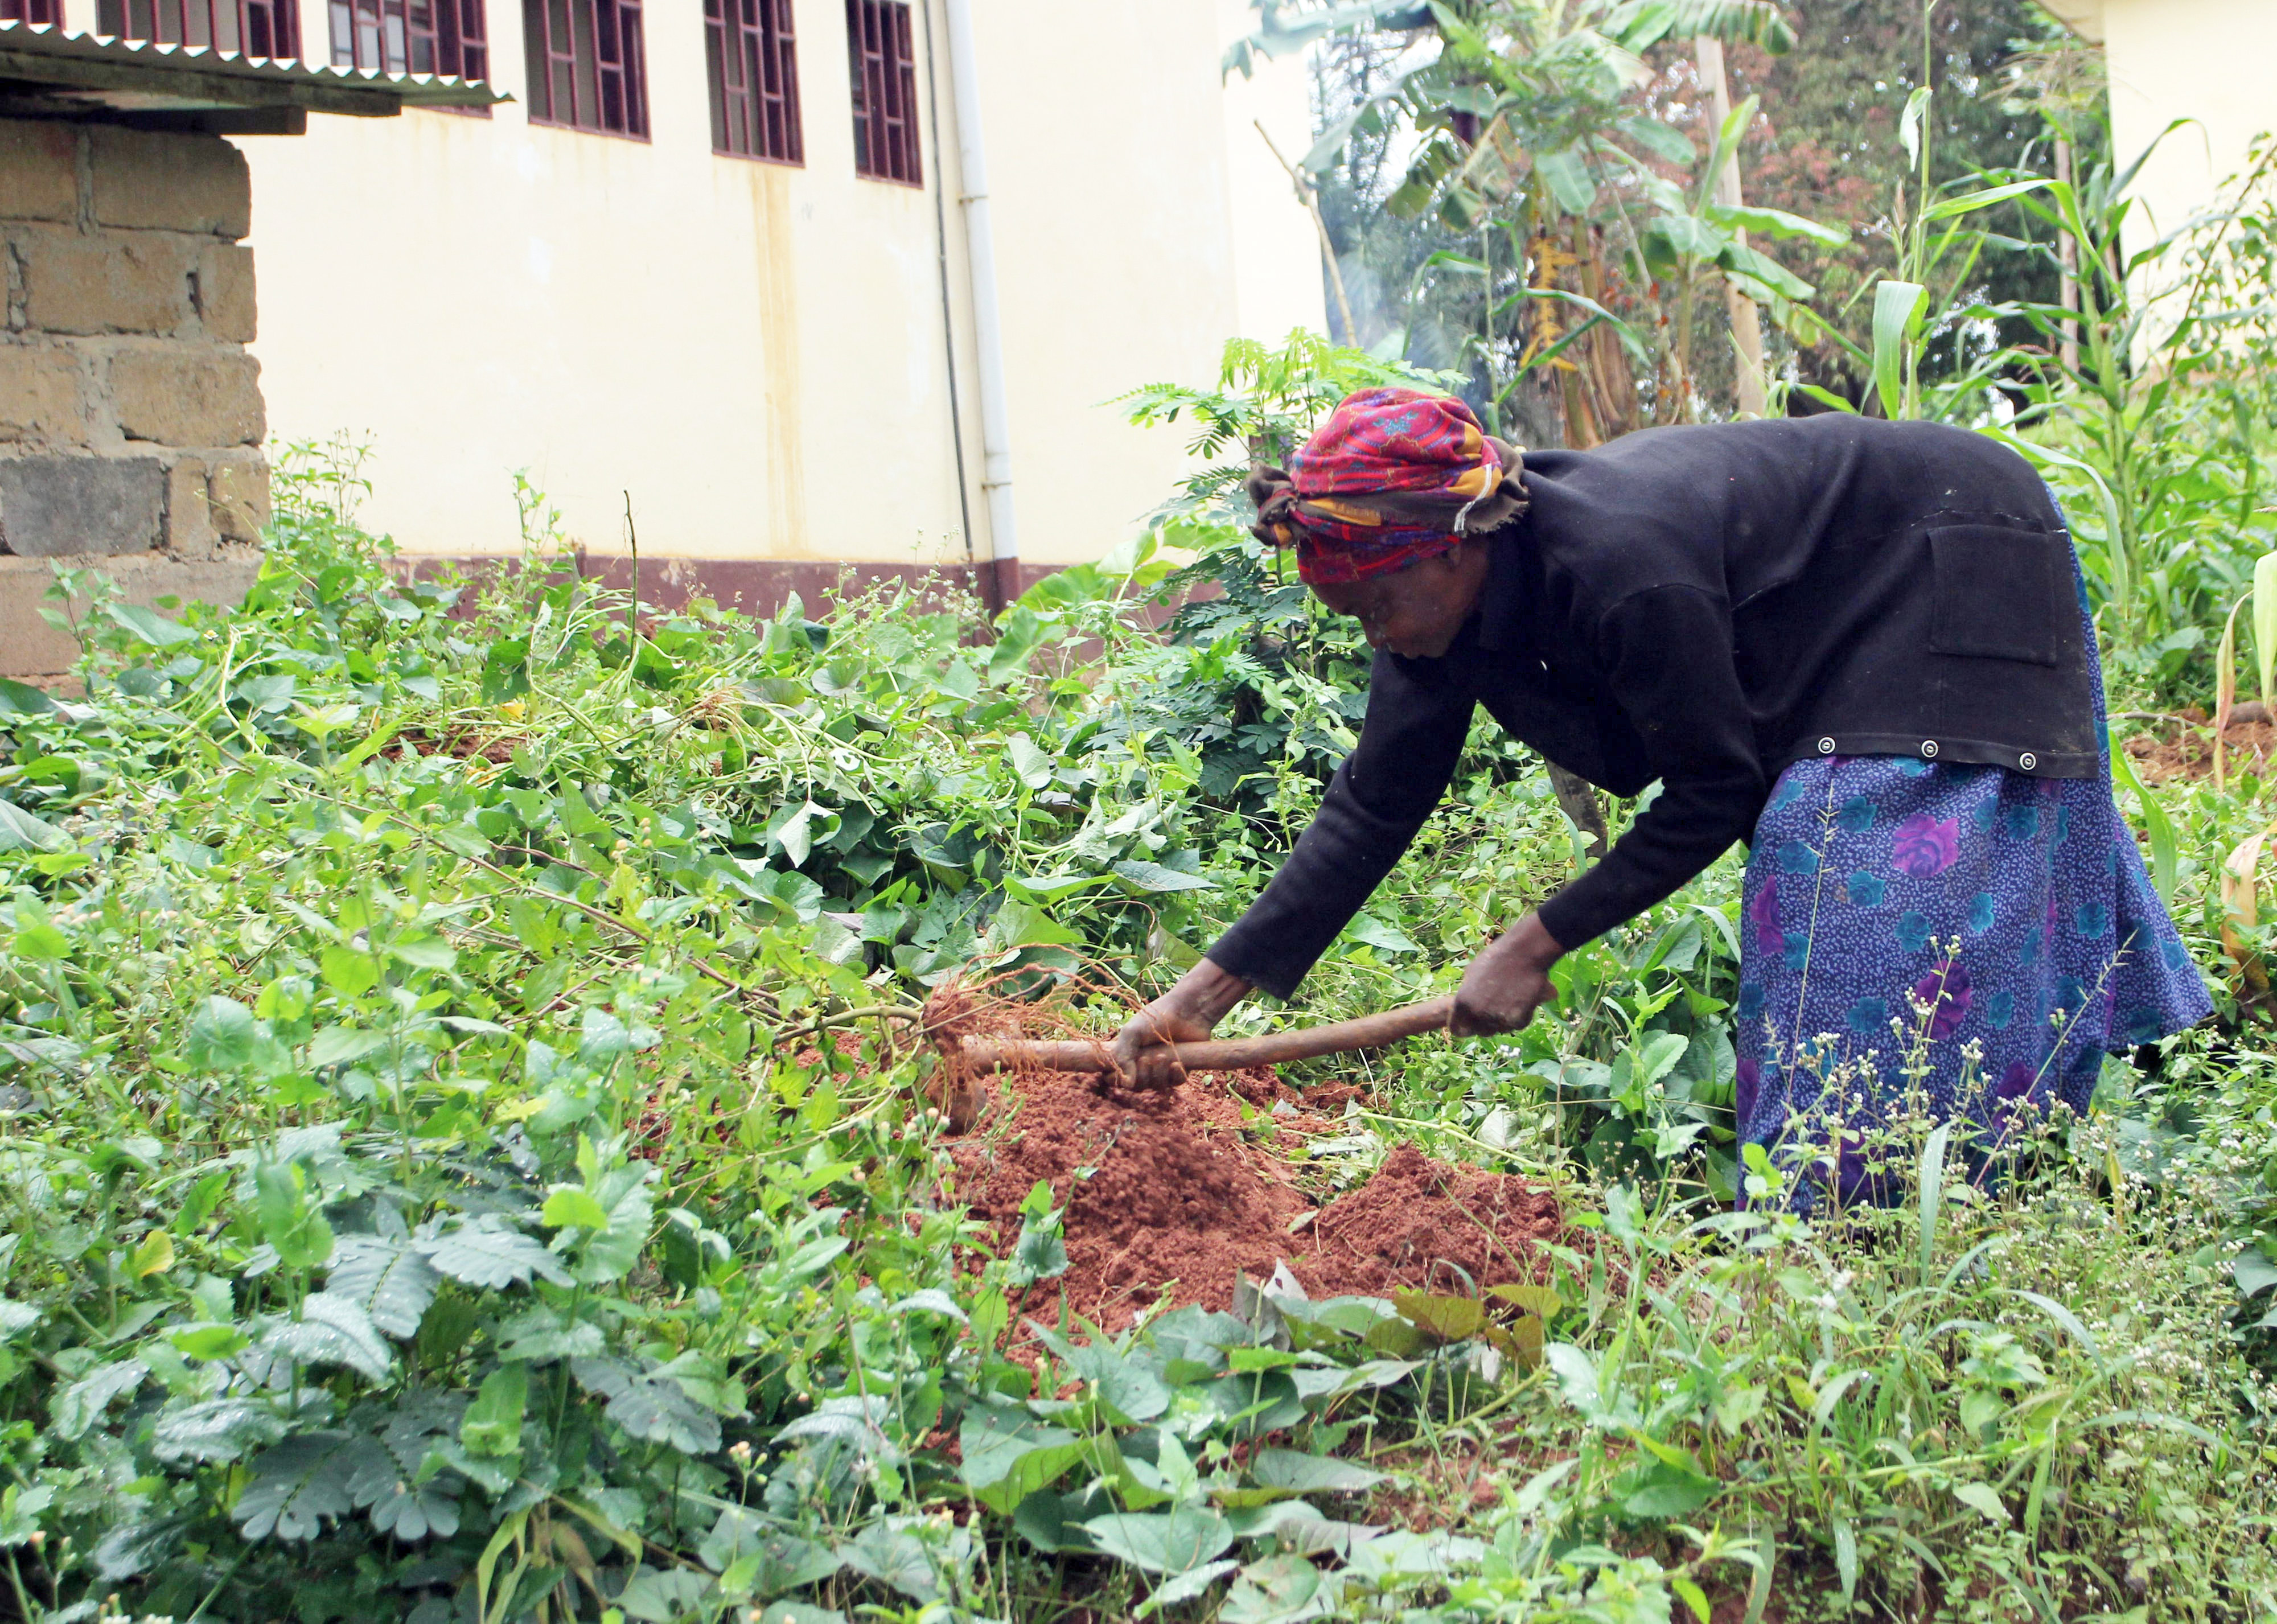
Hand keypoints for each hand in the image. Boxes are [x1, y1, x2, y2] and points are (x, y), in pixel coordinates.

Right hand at [1112, 959, 1251, 1087]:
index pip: (1122, 1077)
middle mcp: (1146, 1063)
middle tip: (1146, 1060)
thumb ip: (1123, 1056)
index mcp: (1131, 1055)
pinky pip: (1177, 1082)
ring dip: (1158, 1075)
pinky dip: (1175, 1076)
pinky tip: (1176, 1064)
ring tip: (1162, 1057)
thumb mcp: (1132, 1032)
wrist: (1185, 1010)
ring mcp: (1164, 1067)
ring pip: (1158, 1085)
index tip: (1122, 1072)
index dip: (1121, 1079)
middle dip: (1142, 1076)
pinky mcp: (1182, 1067)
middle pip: (1140, 1085)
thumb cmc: (1155, 1018)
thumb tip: (1126, 1084)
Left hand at [1450, 912, 1563, 1036]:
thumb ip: (1467, 994)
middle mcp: (1478, 1015)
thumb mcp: (1471, 973)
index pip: (1458, 1029)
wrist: (1524, 952)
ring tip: (1509, 1000)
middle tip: (1494, 1009)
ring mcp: (1499, 1019)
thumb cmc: (1496, 958)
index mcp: (1462, 1003)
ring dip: (1503, 1020)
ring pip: (1500, 1029)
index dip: (1464, 1026)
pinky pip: (1516, 1025)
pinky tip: (1521, 1000)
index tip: (1471, 1023)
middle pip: (1480, 1032)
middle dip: (1485, 1024)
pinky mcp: (1519, 1020)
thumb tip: (1466, 1006)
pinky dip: (1520, 1016)